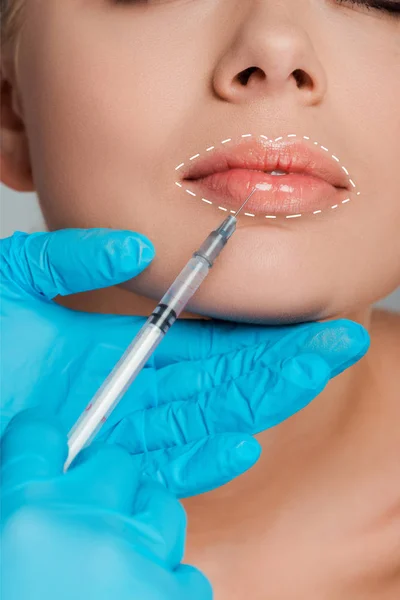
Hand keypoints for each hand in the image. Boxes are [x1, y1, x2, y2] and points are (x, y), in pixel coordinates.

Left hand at [1, 229, 369, 496]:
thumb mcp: (15, 278)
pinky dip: (201, 460)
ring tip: (310, 377)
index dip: (253, 333)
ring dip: (260, 403)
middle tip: (336, 345)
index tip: (297, 319)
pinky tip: (242, 441)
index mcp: (120, 348)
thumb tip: (137, 249)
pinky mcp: (101, 469)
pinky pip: (161, 469)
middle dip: (280, 365)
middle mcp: (132, 393)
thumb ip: (71, 257)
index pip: (203, 342)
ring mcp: (120, 434)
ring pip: (205, 422)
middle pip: (220, 381)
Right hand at [1, 410, 210, 599]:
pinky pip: (186, 569)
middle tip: (93, 520)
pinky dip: (168, 584)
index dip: (45, 438)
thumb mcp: (3, 552)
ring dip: (146, 528)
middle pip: (115, 461)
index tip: (51, 445)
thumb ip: (21, 512)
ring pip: (162, 505)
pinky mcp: (178, 595)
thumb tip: (43, 487)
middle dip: (107, 485)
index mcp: (25, 514)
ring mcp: (138, 556)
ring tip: (122, 564)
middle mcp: (86, 523)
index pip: (38, 436)